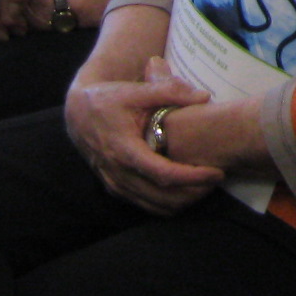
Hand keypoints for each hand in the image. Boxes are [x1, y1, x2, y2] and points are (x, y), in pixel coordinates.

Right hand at [64, 56, 221, 215]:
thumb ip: (169, 90)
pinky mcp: (115, 188)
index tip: (215, 173)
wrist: (78, 113)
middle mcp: (118, 172)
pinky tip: (185, 193)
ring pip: (153, 205)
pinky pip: (143, 205)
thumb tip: (204, 96)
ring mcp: (115, 184)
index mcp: (124, 149)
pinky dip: (166, 204)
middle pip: (161, 196)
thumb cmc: (109, 99)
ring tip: (206, 187)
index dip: (191, 177)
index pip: (163, 173)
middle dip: (192, 193)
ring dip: (182, 201)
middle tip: (217, 181)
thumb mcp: (136, 90)